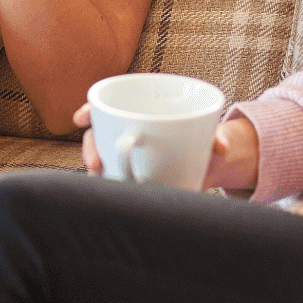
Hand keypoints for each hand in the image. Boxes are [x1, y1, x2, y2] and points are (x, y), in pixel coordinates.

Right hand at [72, 104, 260, 192]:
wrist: (204, 160)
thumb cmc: (200, 137)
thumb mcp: (207, 132)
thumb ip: (215, 135)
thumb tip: (221, 147)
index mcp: (139, 110)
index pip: (107, 105)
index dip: (90, 110)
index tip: (81, 118)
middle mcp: (125, 130)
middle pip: (97, 134)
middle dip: (90, 147)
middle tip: (96, 164)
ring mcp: (124, 154)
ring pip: (101, 158)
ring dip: (97, 170)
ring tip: (103, 183)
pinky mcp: (129, 175)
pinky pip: (112, 180)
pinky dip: (110, 188)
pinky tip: (113, 197)